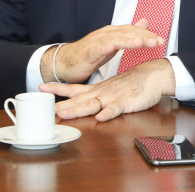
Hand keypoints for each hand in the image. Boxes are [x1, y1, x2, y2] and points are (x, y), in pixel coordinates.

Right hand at [39, 19, 164, 83]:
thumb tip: (145, 22)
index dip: (148, 35)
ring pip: (115, 39)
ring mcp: (97, 42)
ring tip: (141, 42)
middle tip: (157, 41)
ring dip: (129, 40)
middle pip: (128, 33)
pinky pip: (97, 49)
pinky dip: (104, 47)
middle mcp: (107, 34)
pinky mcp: (88, 52)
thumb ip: (130, 33)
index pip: (134, 31)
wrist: (66, 62)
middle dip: (143, 37)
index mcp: (114, 33)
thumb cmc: (91, 53)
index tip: (161, 40)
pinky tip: (112, 47)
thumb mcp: (114, 43)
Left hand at [40, 58, 175, 121]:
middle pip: (79, 100)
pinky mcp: (126, 101)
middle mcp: (102, 92)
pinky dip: (108, 113)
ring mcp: (113, 97)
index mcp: (98, 89)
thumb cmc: (134, 84)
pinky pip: (116, 108)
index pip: (74, 88)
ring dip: (78, 109)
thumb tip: (88, 105)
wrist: (153, 75)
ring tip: (64, 114)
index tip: (41, 87)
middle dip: (63, 105)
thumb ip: (100, 95)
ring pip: (93, 104)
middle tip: (48, 109)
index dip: (58, 89)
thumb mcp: (113, 88)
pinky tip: (101, 118)